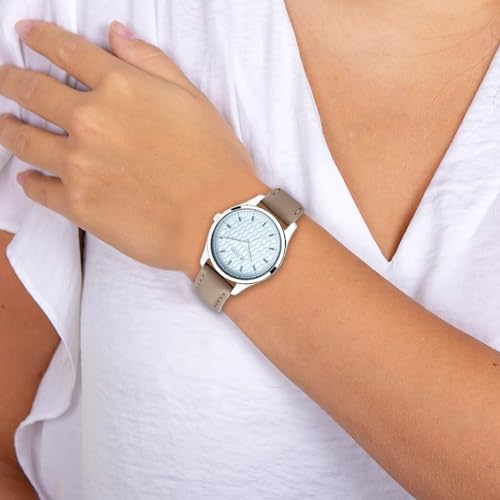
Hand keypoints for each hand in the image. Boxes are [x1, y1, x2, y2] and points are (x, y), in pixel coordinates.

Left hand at [0, 20, 266, 270]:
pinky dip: (29, 180)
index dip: (40, 37)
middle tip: (2, 79)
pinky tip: (28, 177)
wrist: (217, 221)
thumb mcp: (193, 100)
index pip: (66, 50)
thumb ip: (151, 63)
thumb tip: (116, 35)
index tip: (24, 34)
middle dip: (11, 80)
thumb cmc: (215, 162)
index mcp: (120, 87)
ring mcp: (79, 164)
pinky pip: (38, 188)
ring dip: (8, 126)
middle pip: (32, 91)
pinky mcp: (78, 204)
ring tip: (5, 123)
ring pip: (23, 137)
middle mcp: (90, 120)